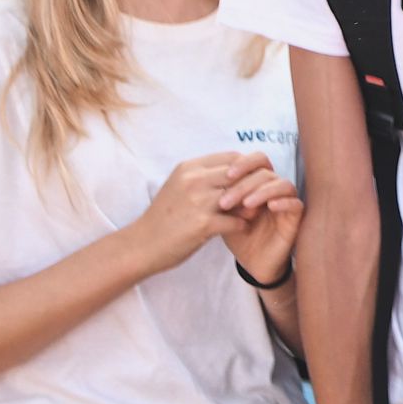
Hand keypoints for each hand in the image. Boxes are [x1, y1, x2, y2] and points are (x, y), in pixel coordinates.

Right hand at [130, 152, 255, 273]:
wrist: (141, 245)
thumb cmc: (164, 217)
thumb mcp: (180, 186)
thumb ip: (205, 177)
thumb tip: (239, 173)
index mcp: (189, 168)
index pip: (232, 157)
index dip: (248, 168)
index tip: (254, 180)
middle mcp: (194, 180)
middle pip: (240, 174)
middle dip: (253, 185)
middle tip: (261, 197)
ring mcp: (198, 201)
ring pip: (242, 196)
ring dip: (251, 206)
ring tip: (253, 213)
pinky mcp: (203, 224)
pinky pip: (237, 221)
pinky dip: (243, 225)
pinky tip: (242, 229)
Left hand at [217, 152, 302, 287]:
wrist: (251, 262)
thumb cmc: (238, 235)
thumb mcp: (225, 214)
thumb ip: (222, 196)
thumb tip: (212, 181)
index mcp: (257, 183)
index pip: (256, 161)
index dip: (243, 164)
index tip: (224, 176)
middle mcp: (273, 188)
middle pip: (265, 172)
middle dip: (244, 183)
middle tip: (226, 201)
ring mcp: (286, 201)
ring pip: (282, 184)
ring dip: (262, 191)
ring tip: (245, 205)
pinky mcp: (296, 217)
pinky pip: (296, 203)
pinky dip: (284, 202)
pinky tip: (270, 207)